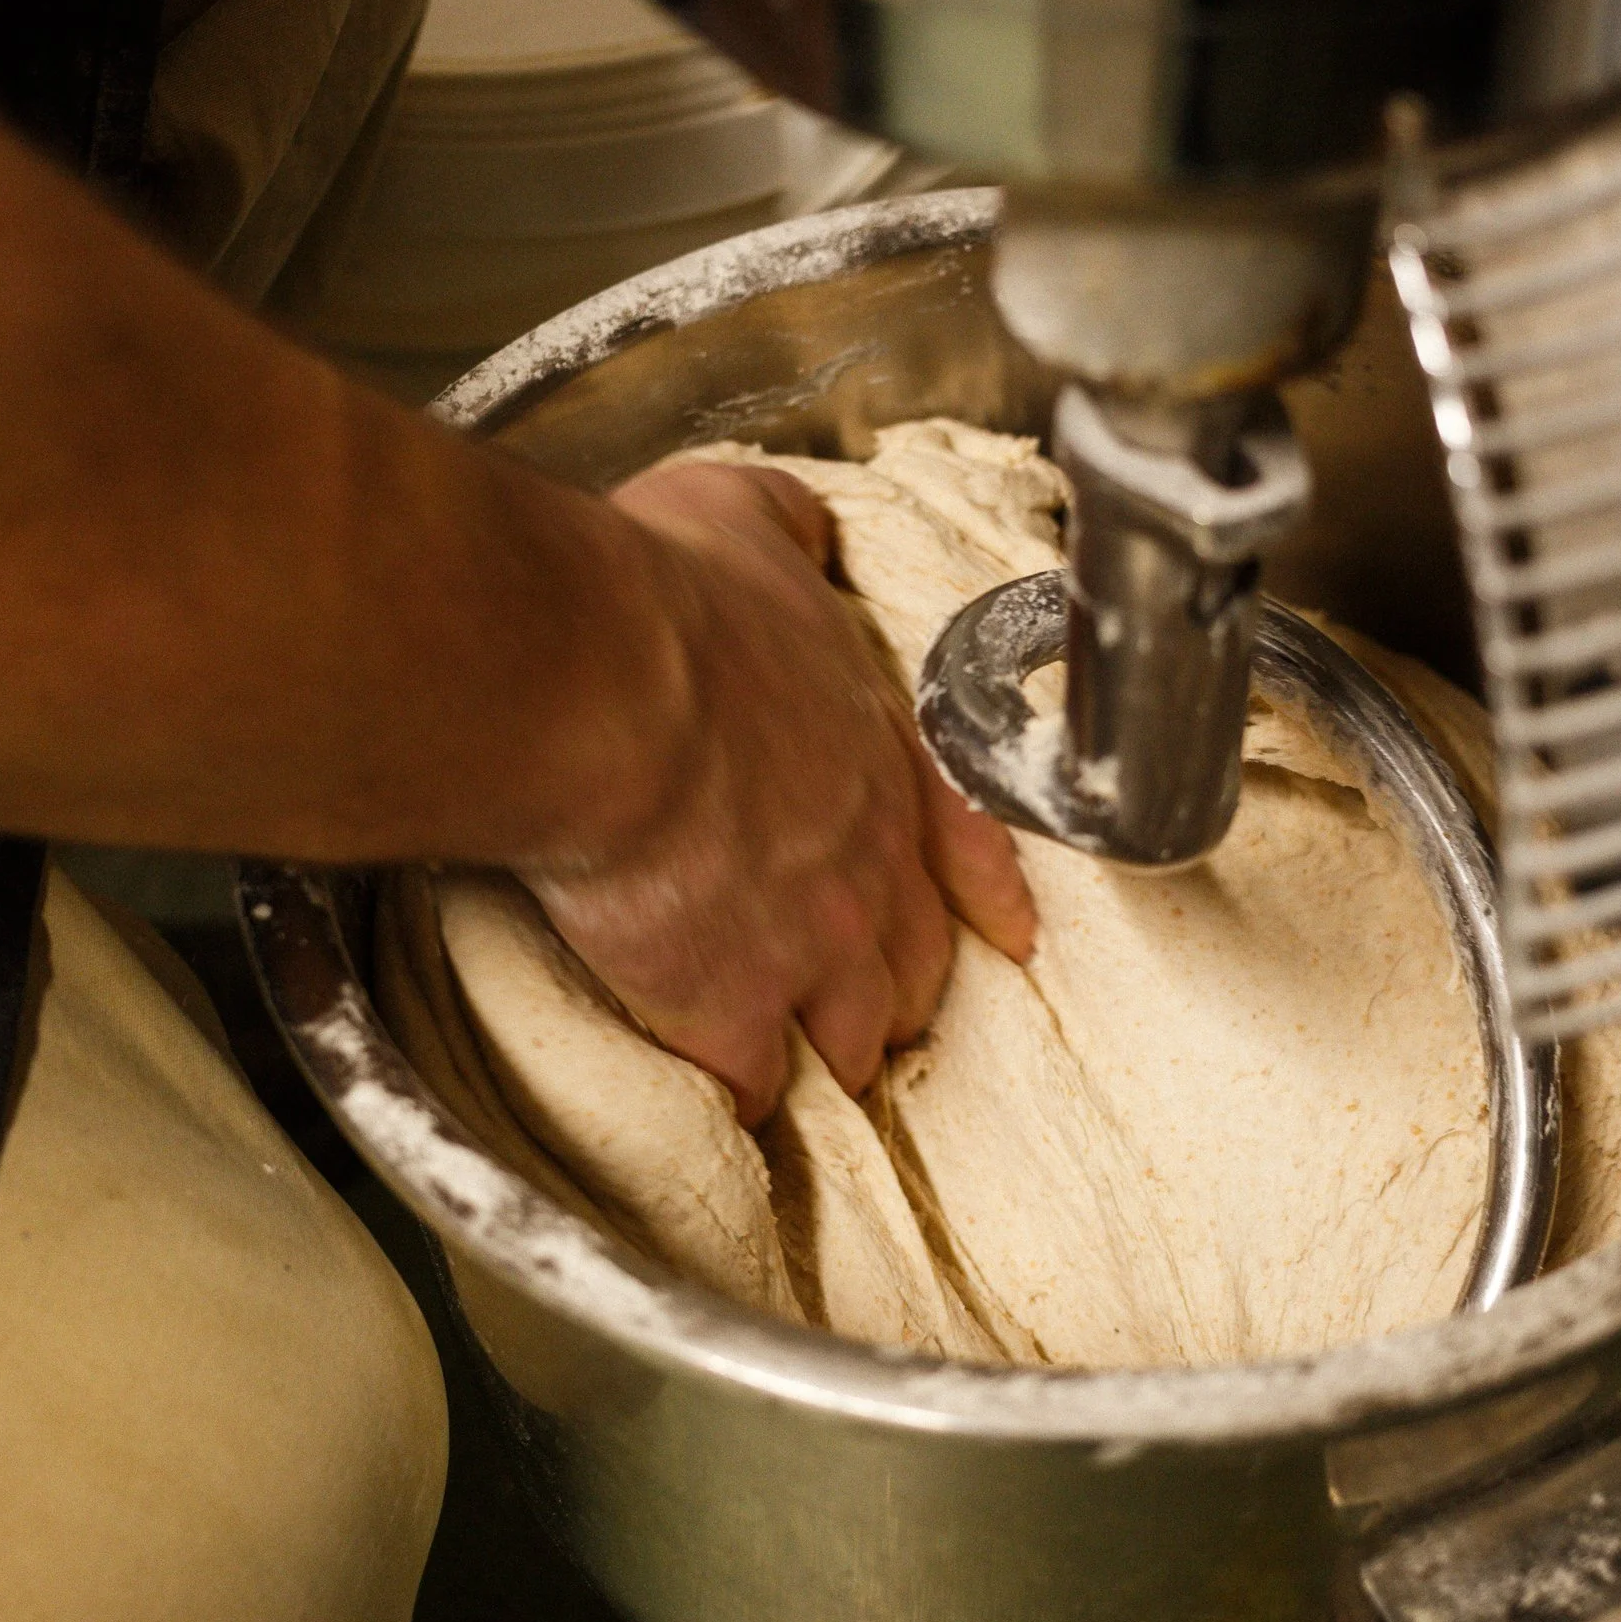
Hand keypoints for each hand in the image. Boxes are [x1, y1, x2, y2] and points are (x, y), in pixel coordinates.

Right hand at [521, 462, 1035, 1125]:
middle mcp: (866, 862)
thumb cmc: (669, 602)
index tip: (1012, 936)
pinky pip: (751, 1083)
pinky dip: (739, 1094)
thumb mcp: (744, 521)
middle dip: (896, 985)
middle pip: (914, 958)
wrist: (608, 690)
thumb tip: (800, 530)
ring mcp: (809, 945)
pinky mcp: (729, 1008)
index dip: (987, 892)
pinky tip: (722, 1100)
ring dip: (829, 1049)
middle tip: (873, 1007)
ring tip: (806, 1068)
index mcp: (877, 755)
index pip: (967, 838)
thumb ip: (788, 532)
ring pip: (849, 1034)